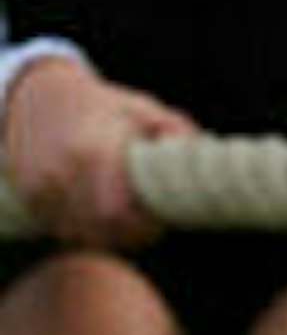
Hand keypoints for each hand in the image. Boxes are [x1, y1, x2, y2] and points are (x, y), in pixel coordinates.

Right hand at [2, 57, 190, 249]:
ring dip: (109, 235)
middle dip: (131, 234)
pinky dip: (86, 230)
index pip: (117, 210)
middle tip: (152, 224)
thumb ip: (176, 130)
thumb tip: (205, 149)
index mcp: (94, 152)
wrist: (42, 99)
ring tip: (130, 218)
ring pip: (82, 235)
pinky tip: (103, 215)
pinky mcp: (32, 198)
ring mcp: (42, 188)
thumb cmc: (105, 107)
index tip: (161, 220)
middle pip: (101, 229)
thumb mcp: (144, 109)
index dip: (143, 225)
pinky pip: (63, 229)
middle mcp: (62, 174)